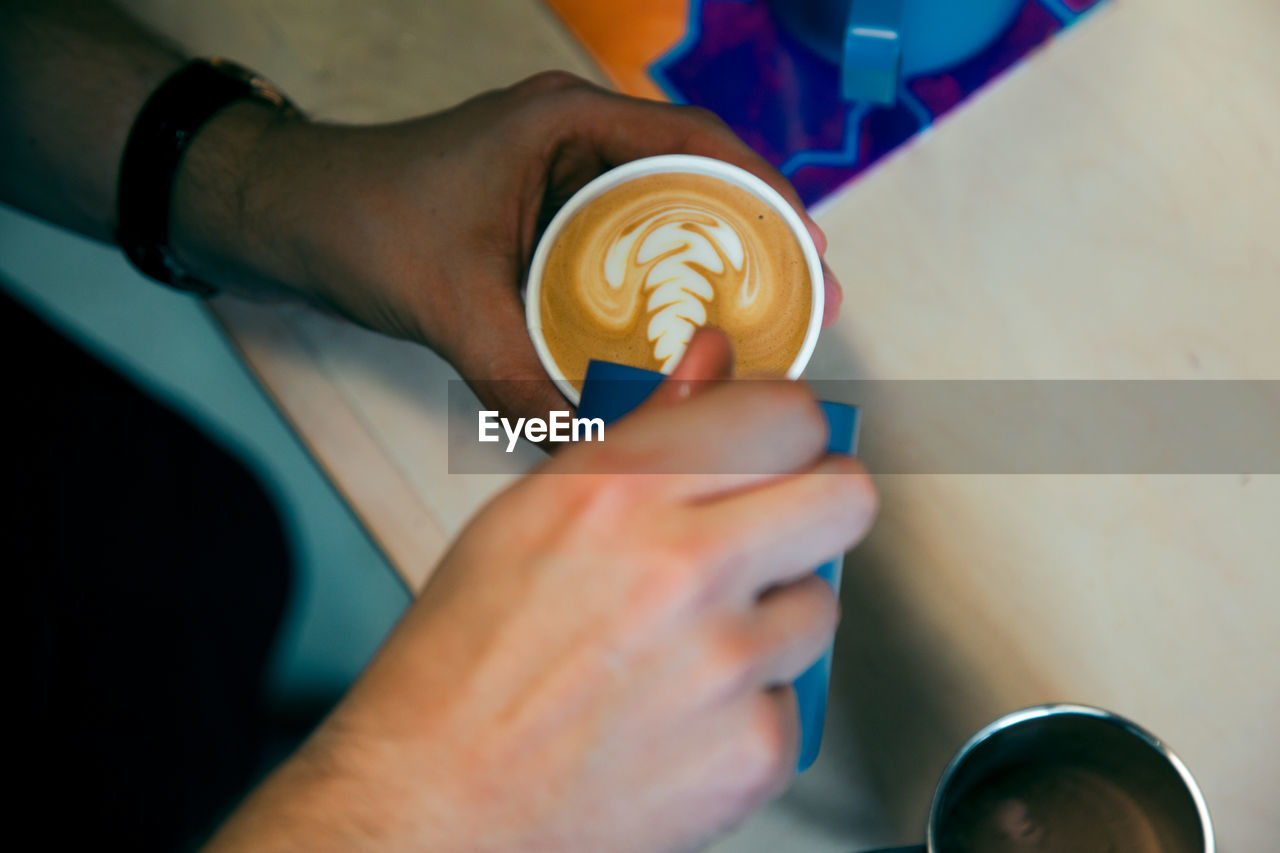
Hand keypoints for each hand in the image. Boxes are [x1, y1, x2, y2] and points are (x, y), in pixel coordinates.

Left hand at [170, 72, 842, 421]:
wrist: (291, 215)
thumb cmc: (361, 224)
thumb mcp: (452, 308)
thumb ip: (520, 385)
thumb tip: (592, 454)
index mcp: (566, 123)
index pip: (696, 141)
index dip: (765, 192)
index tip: (808, 250)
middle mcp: (574, 139)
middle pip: (696, 178)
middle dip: (756, 237)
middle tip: (807, 300)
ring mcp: (560, 174)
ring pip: (664, 213)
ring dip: (714, 261)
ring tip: (763, 323)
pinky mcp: (545, 212)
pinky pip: (625, 241)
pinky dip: (661, 281)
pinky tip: (680, 333)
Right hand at [204, 330, 876, 852]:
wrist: (441, 799)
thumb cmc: (467, 660)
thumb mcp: (537, 514)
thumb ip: (648, 430)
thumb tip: (711, 362)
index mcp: (624, 490)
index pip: (789, 416)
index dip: (786, 432)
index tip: (774, 451)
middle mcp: (685, 567)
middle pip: (847, 496)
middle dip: (819, 504)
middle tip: (774, 530)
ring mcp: (727, 664)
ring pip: (821, 606)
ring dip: (772, 619)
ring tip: (694, 645)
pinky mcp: (754, 749)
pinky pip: (794, 698)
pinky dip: (749, 706)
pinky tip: (684, 713)